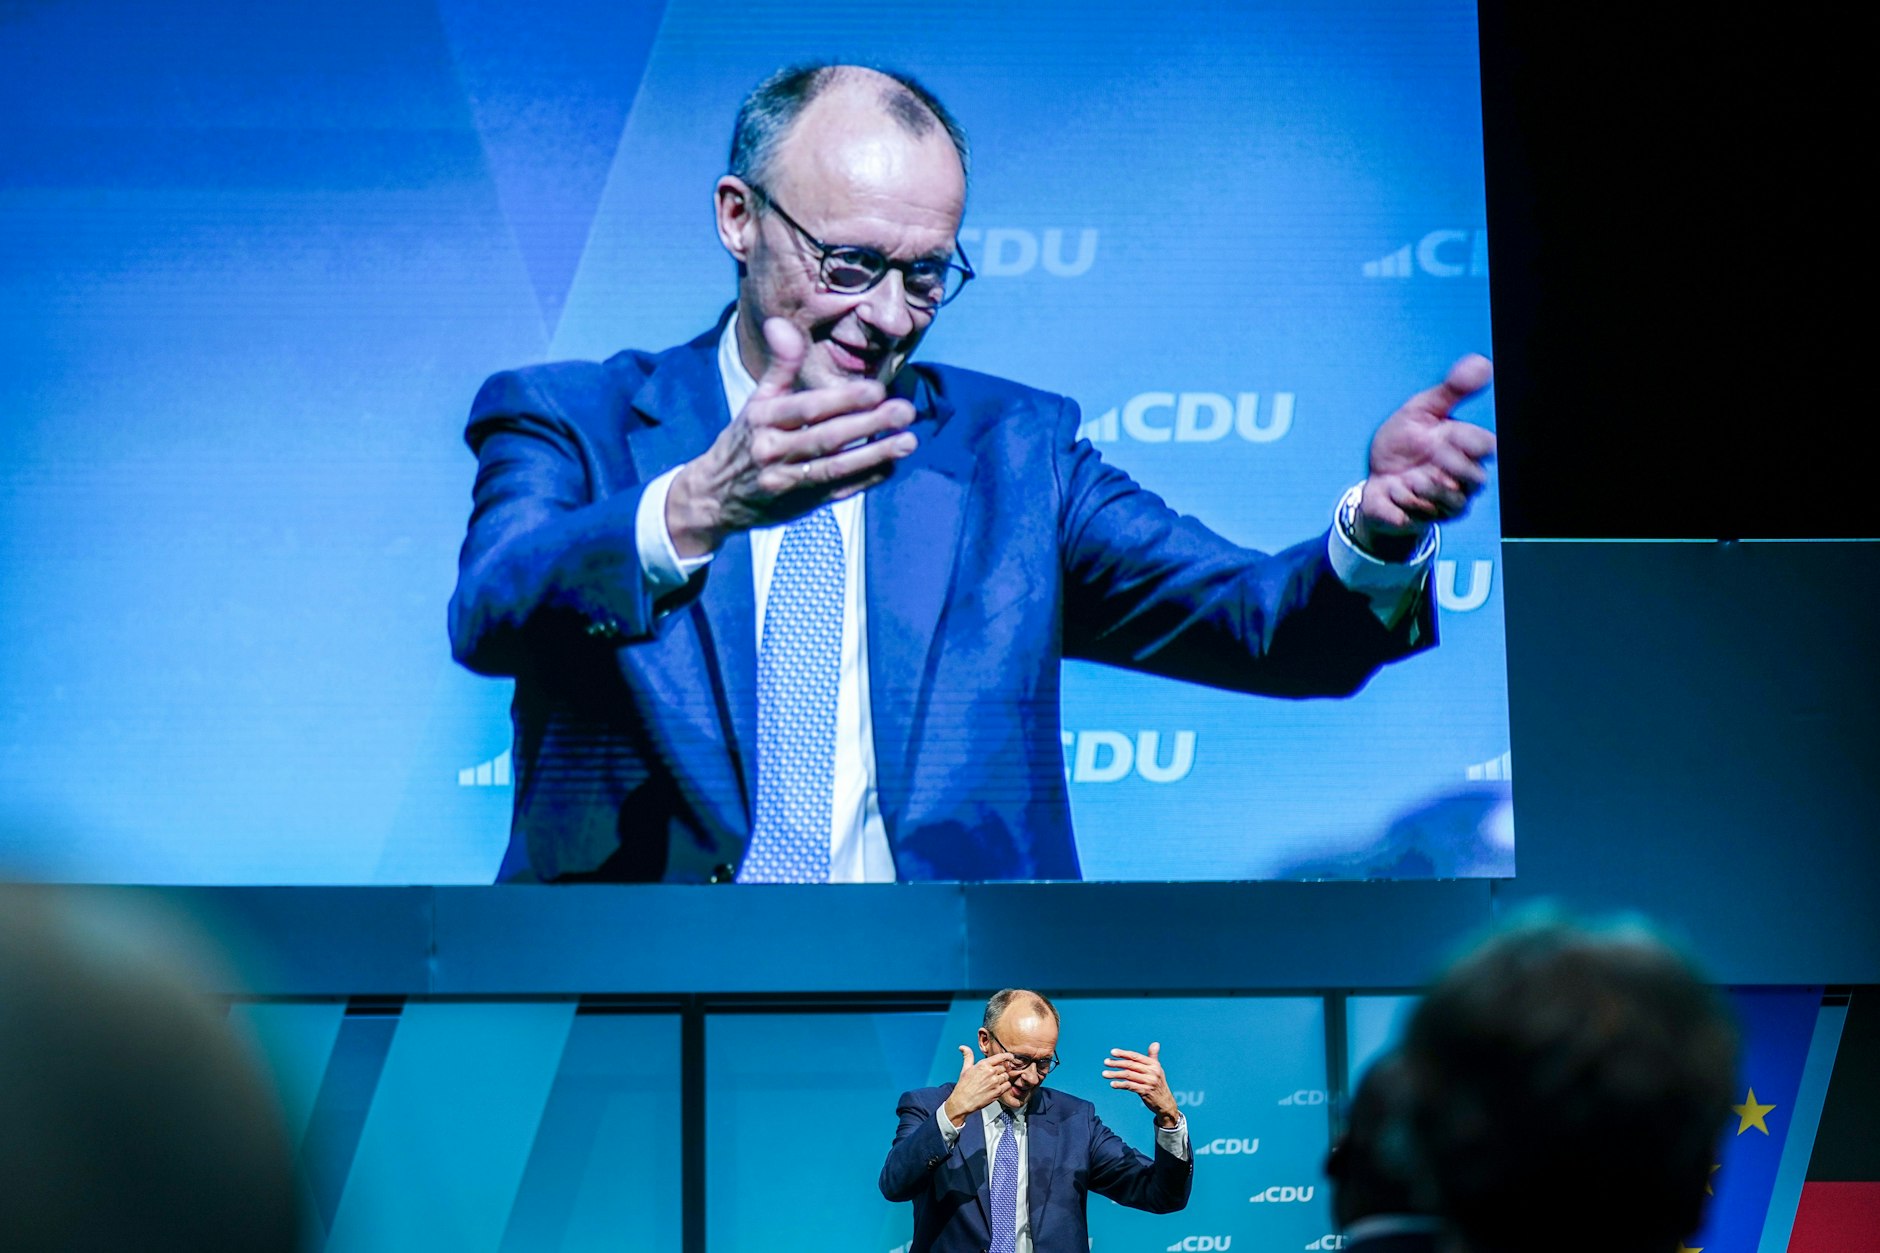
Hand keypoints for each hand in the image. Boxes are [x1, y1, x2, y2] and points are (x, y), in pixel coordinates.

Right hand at [666, 317, 918, 555]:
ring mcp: (788, 481)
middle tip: (905, 410)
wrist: (716, 496)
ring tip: (909, 441)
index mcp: (762, 420)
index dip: (842, 399)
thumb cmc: (745, 439)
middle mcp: (773, 451)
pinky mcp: (801, 504)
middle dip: (868, 425)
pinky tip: (892, 465)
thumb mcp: (755, 400)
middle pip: (826, 438)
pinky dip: (866, 479)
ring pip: (836, 468)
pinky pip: (838, 491)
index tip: (877, 389)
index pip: (807, 408)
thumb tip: (780, 323)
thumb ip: (778, 365)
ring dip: (875, 454)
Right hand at [941, 1044, 1016, 1126]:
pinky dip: (1005, 1086)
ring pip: (1006, 1076)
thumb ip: (968, 1056)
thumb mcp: (965, 1068)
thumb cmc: (964, 1086)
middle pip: (1004, 1067)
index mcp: (983, 1065)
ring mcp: (995, 1082)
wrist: (963, 1101)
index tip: (1010, 1057)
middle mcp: (990, 1072)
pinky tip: (998, 1087)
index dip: (1007, 1056)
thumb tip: (963, 1047)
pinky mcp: (997, 1092)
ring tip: (996, 1082)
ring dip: (1003, 1078)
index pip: (1000, 1057)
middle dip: (1002, 1070)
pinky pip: (1007, 1085)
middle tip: (997, 1074)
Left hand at [1104, 1041, 1179, 1128]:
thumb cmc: (1158, 1083)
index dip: (1123, 1054)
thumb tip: (1155, 1043)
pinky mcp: (1145, 1091)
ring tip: (1104, 1074)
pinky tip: (1112, 1084)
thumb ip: (1153, 1057)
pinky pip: (1130, 1086)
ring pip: (1128, 1075)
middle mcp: (1152, 1072)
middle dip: (1117, 1063)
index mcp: (1154, 1064)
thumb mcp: (1157, 1069)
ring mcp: (1149, 1082)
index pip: (1135, 1057)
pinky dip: (1120, 1084)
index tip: (1112, 1052)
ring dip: (1115, 1074)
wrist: (1165, 1102)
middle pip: (1130, 1065)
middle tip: (1105, 1062)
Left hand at [1357, 354, 1497, 554]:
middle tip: (1429, 456)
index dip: (1467, 442)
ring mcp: (1443, 504)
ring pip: (1454, 503)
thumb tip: (1481, 362)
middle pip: (1477, 480)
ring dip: (1427, 488)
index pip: (1486, 447)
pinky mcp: (1419, 521)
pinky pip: (1417, 519)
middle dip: (1452, 467)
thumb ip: (1451, 390)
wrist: (1374, 477)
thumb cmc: (1403, 443)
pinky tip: (1392, 491)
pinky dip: (1400, 504)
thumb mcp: (1421, 410)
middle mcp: (1462, 480)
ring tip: (1408, 478)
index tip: (1443, 434)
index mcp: (1466, 450)